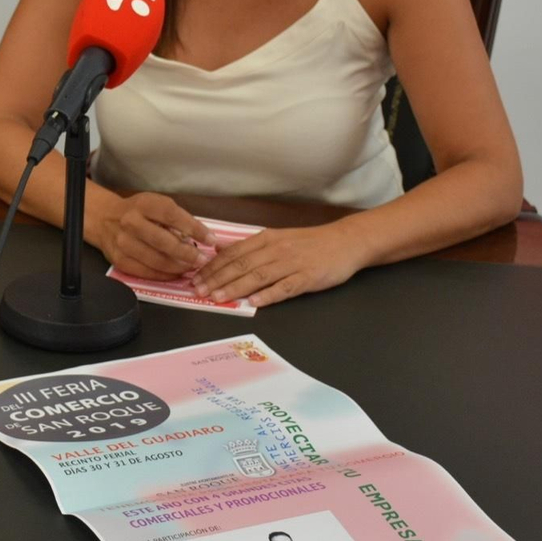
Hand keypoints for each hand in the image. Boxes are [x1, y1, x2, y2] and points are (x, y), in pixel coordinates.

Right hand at [95, 193, 214, 280]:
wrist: (105, 219)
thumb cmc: (137, 211)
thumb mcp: (155, 204)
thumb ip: (176, 218)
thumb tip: (200, 237)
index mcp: (144, 204)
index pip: (173, 216)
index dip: (195, 229)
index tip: (211, 240)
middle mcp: (131, 222)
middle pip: (164, 242)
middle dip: (187, 254)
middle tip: (202, 260)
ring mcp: (123, 243)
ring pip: (156, 260)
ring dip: (178, 267)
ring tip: (191, 268)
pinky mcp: (120, 260)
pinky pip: (146, 272)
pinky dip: (164, 275)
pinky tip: (175, 273)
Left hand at [193, 224, 363, 307]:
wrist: (346, 241)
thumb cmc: (309, 243)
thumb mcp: (276, 238)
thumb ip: (249, 246)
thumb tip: (219, 249)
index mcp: (266, 239)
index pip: (233, 253)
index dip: (213, 267)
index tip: (195, 278)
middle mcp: (276, 250)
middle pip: (241, 265)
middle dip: (217, 279)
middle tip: (199, 291)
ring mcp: (292, 264)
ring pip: (259, 276)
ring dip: (236, 288)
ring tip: (218, 298)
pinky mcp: (308, 277)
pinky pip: (285, 287)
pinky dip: (269, 295)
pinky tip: (254, 303)